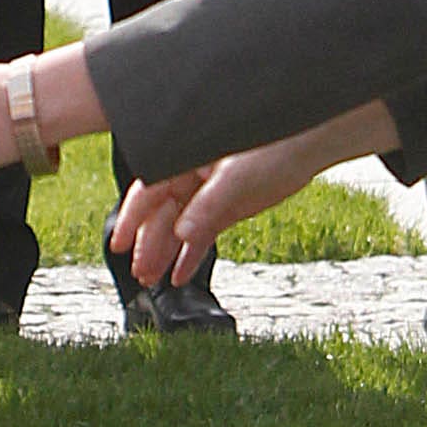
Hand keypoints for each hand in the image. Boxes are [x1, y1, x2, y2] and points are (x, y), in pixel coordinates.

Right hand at [114, 132, 323, 285]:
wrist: (307, 147)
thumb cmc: (272, 148)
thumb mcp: (236, 179)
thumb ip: (207, 207)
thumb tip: (183, 234)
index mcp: (186, 158)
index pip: (150, 190)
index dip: (132, 218)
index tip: (119, 243)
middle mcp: (192, 175)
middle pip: (162, 214)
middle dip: (149, 244)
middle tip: (140, 272)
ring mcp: (208, 194)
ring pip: (179, 228)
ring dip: (165, 253)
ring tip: (152, 279)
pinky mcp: (225, 208)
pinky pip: (201, 235)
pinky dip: (191, 254)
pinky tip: (180, 275)